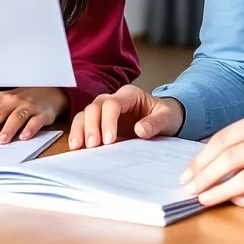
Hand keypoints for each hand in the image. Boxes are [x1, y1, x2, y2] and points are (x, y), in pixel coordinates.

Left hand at [0, 87, 68, 144]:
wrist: (49, 91)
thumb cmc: (20, 100)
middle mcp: (12, 101)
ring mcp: (28, 106)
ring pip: (17, 117)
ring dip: (9, 128)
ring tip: (1, 141)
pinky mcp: (43, 112)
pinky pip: (36, 120)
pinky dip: (31, 128)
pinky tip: (25, 136)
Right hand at [68, 84, 184, 148]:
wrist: (165, 119)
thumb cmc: (166, 115)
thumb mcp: (167, 117)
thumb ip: (156, 122)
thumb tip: (140, 129)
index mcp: (129, 95)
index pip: (112, 103)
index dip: (108, 120)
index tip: (110, 140)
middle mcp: (113, 100)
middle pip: (94, 107)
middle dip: (91, 126)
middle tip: (93, 145)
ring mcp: (104, 112)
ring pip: (85, 114)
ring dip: (80, 130)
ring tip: (78, 147)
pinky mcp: (100, 124)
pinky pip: (84, 125)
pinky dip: (78, 135)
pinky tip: (76, 148)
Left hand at [181, 112, 243, 207]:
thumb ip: (243, 142)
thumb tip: (205, 162)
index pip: (223, 140)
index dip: (201, 159)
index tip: (186, 174)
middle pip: (229, 159)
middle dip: (205, 177)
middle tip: (189, 190)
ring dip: (220, 192)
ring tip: (205, 200)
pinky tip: (234, 202)